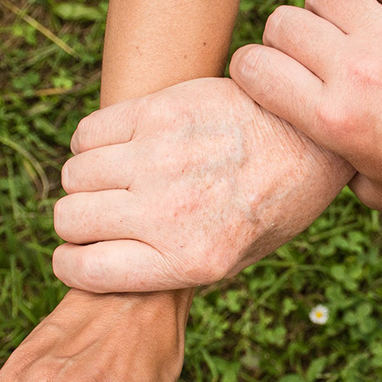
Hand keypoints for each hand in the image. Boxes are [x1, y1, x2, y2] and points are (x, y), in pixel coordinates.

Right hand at [52, 78, 352, 291]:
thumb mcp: (235, 260)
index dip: (72, 265)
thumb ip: (172, 268)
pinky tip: (121, 148)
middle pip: (70, 219)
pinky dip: (92, 144)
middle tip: (102, 216)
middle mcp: (170, 212)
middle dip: (77, 223)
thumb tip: (106, 267)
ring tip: (116, 180)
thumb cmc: (273, 205)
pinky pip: (88, 133)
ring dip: (85, 182)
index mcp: (190, 260)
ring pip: (74, 175)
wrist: (311, 139)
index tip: (78, 256)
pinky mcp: (160, 112)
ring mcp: (161, 158)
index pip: (85, 270)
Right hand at [230, 0, 381, 213]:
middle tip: (309, 55)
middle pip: (284, 23)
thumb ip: (329, 172)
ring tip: (345, 30)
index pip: (253, 67)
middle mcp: (357, 72)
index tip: (264, 74)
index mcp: (333, 120)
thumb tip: (298, 163)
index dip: (250, 68)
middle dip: (286, 39)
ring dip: (326, 8)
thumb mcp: (370, 188)